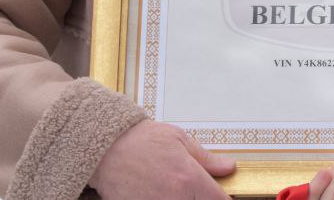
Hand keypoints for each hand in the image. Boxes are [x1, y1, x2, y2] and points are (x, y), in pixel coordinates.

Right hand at [89, 119, 234, 198]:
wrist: (105, 148)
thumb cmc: (142, 140)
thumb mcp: (179, 140)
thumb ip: (206, 159)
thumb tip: (228, 167)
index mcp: (189, 178)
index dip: (224, 199)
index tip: (222, 196)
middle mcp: (173, 198)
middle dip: (200, 199)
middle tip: (196, 191)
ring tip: (174, 189)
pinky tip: (159, 192)